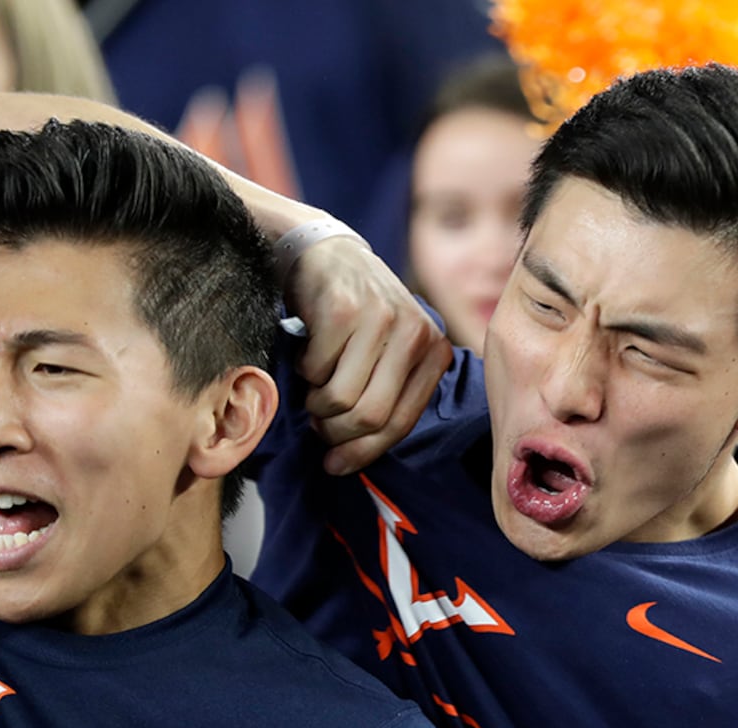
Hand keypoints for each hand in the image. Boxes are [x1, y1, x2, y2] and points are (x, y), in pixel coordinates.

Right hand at [283, 235, 453, 474]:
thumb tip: (352, 458)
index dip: (364, 451)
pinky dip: (304, 371)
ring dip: (316, 403)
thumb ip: (388, 394)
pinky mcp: (342, 309)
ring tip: (315, 386)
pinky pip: (315, 370)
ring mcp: (380, 319)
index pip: (401, 423)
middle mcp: (416, 333)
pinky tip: (309, 352)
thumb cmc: (357, 316)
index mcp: (434, 351)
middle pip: (371, 416)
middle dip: (336, 432)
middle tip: (318, 426)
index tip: (336, 463)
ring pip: (340, 399)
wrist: (326, 254)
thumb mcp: (390, 350)